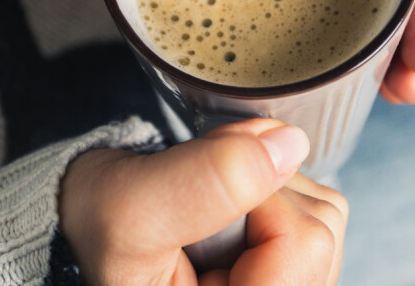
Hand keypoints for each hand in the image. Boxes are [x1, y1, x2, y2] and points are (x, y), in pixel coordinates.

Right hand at [59, 119, 347, 285]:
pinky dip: (273, 187)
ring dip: (264, 186)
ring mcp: (282, 284)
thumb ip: (205, 181)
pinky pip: (315, 209)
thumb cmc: (99, 227)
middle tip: (199, 192)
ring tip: (209, 200)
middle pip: (320, 233)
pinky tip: (229, 202)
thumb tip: (289, 143)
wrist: (92, 219)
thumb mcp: (132, 208)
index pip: (302, 248)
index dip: (256, 199)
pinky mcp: (288, 265)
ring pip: (322, 217)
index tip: (202, 186)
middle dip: (258, 190)